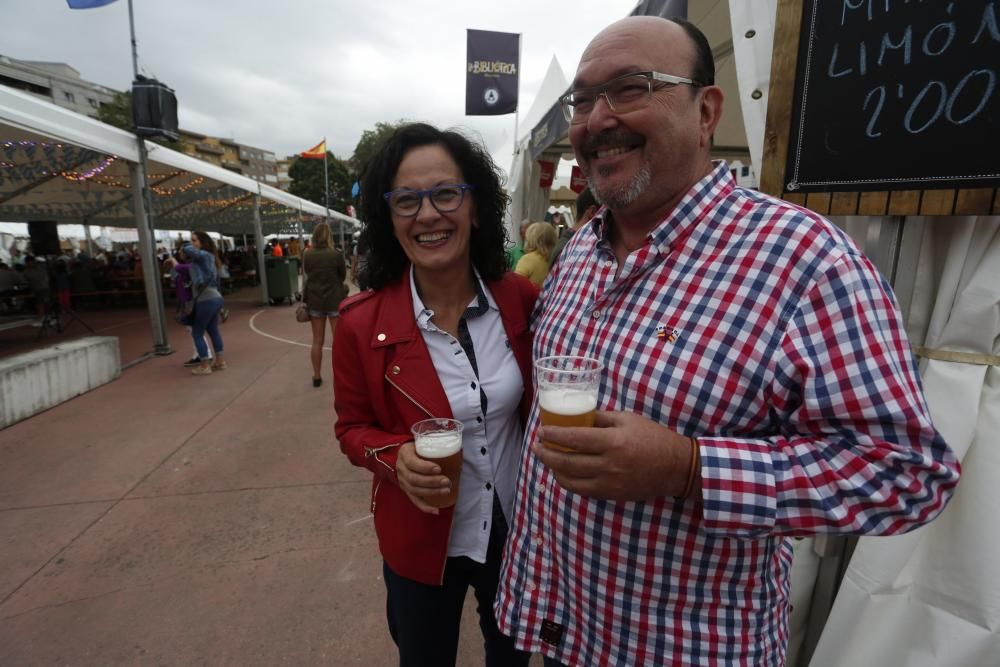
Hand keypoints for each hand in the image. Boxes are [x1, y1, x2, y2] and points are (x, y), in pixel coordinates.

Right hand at [395, 441, 452, 514]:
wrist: (403, 455)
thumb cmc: (418, 448)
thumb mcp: (422, 443)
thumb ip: (434, 446)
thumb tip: (457, 449)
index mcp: (404, 454)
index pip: (412, 463)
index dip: (425, 467)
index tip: (439, 469)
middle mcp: (401, 469)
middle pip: (414, 479)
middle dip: (432, 482)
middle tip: (447, 481)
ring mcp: (402, 481)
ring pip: (415, 490)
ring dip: (431, 492)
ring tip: (446, 491)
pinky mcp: (406, 490)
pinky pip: (414, 500)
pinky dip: (425, 507)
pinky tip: (436, 510)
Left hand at [533, 411, 695, 501]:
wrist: (676, 467)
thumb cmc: (653, 438)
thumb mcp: (628, 420)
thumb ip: (601, 418)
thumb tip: (577, 415)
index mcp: (612, 442)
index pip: (573, 438)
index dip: (553, 435)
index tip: (541, 431)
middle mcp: (608, 465)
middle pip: (566, 461)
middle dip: (545, 454)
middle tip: (536, 446)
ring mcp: (609, 483)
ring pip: (570, 480)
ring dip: (554, 469)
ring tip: (547, 459)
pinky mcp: (611, 495)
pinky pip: (582, 491)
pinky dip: (569, 481)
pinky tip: (564, 472)